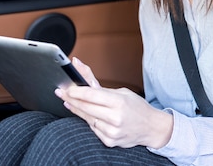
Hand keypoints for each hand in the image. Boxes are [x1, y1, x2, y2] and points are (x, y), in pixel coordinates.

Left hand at [55, 58, 173, 148]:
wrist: (151, 127)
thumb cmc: (137, 107)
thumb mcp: (123, 92)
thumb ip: (101, 87)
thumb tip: (82, 73)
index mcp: (120, 102)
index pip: (91, 95)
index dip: (76, 91)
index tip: (67, 88)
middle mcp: (115, 117)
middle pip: (85, 107)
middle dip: (71, 99)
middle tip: (61, 93)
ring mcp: (112, 131)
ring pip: (87, 119)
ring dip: (77, 110)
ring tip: (70, 103)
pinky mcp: (110, 141)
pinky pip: (93, 129)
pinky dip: (91, 121)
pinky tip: (90, 116)